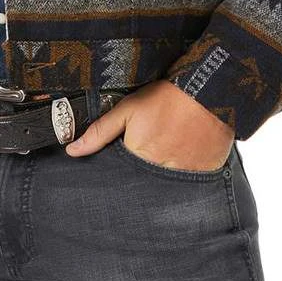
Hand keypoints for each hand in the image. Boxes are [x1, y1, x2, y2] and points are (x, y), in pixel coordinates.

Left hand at [65, 78, 235, 170]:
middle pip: (143, 186)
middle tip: (148, 157)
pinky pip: (189, 186)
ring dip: (161, 181)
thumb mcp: (128, 109)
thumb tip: (72, 151)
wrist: (208, 91)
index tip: (124, 161)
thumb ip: (100, 132)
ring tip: (166, 158)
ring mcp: (185, 176)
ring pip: (166, 189)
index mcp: (139, 157)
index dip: (120, 173)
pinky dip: (184, 178)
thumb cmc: (167, 98)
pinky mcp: (204, 175)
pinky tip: (184, 161)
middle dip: (139, 180)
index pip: (122, 177)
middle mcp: (161, 172)